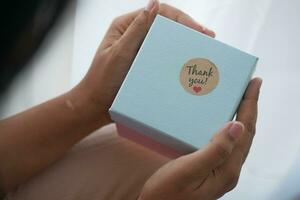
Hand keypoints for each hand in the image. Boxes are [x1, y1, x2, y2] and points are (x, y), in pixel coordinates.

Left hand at [73, 0, 214, 124]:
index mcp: (125, 26)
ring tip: (203, 47)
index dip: (181, 19)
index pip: (158, 14)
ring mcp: (139, 49)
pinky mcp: (143, 63)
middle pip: (165, 25)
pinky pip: (162, 55)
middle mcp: (134, 34)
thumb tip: (154, 3)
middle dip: (187, 29)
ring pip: (165, 39)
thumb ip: (137, 29)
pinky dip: (176, 55)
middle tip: (208, 37)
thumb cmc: (102, 80)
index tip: (198, 30)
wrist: (96, 106)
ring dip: (184, 41)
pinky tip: (188, 60)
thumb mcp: (119, 52)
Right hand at [138, 78, 261, 199]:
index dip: (251, 105)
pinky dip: (228, 126)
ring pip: (237, 138)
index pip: (245, 131)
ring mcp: (220, 170)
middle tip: (249, 86)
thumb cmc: (167, 193)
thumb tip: (237, 126)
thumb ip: (215, 151)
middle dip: (250, 108)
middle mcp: (228, 169)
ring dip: (241, 116)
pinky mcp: (211, 169)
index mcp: (227, 169)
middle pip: (245, 133)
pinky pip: (226, 143)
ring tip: (240, 98)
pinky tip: (221, 120)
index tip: (255, 83)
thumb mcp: (188, 170)